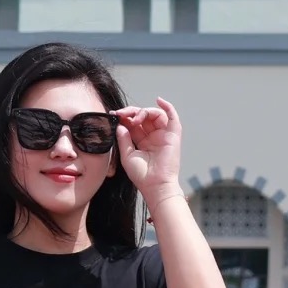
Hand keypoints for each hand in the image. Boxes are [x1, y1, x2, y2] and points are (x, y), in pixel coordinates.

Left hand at [114, 95, 184, 209]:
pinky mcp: (174, 135)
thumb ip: (123, 139)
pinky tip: (159, 100)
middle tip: (121, 114)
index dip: (124, 117)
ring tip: (135, 117)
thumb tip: (120, 125)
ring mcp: (163, 135)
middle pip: (143, 116)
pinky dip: (167, 106)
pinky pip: (173, 117)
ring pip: (155, 114)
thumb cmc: (142, 175)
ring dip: (144, 111)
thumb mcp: (127, 155)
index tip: (113, 115)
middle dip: (131, 112)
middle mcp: (153, 136)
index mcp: (142, 141)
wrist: (155, 186)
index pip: (133, 123)